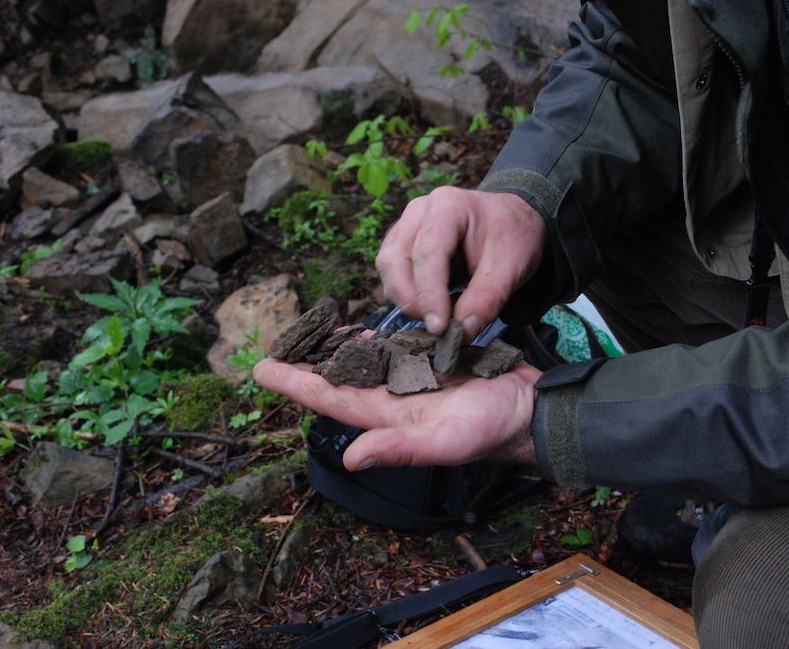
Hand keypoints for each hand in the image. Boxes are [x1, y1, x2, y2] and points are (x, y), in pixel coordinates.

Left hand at [253, 358, 541, 470]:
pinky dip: (372, 339)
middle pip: (339, 377)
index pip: (331, 399)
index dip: (296, 384)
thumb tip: (351, 459)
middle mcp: (392, 396)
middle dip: (307, 363)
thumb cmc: (490, 428)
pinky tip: (358, 330)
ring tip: (309, 333)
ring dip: (335, 349)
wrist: (527, 407)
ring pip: (363, 361)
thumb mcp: (445, 442)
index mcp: (387, 415)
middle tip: (276, 345)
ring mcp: (410, 379)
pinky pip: (392, 349)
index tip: (262, 369)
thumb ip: (400, 449)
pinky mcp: (430, 363)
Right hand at [376, 186, 544, 338]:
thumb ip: (487, 299)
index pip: (427, 253)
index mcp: (448, 206)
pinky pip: (392, 271)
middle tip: (437, 327)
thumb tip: (461, 332)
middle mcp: (419, 211)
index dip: (429, 293)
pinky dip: (407, 294)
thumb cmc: (513, 237)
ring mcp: (407, 225)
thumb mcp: (512, 267)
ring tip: (437, 317)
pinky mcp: (403, 242)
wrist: (513, 220)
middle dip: (411, 298)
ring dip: (405, 298)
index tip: (439, 327)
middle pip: (395, 259)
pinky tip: (432, 306)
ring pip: (388, 266)